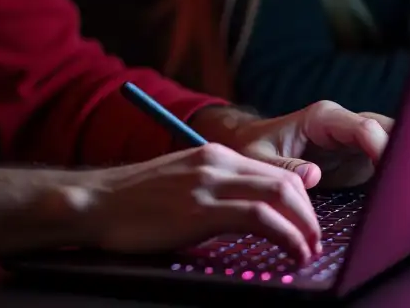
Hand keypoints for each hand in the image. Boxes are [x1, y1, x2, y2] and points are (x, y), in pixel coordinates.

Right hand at [69, 143, 322, 262]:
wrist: (95, 202)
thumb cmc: (132, 202)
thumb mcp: (181, 184)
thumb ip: (215, 188)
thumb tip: (245, 211)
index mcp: (213, 154)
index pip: (275, 171)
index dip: (301, 200)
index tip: (307, 226)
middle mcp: (216, 161)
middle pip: (286, 181)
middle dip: (309, 215)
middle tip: (314, 242)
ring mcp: (209, 182)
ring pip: (280, 195)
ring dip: (304, 227)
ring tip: (308, 251)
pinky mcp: (202, 208)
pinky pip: (260, 218)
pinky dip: (286, 237)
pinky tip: (291, 254)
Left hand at [212, 100, 392, 189]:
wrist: (254, 144)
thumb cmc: (255, 147)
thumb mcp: (259, 158)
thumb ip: (284, 167)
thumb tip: (314, 175)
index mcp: (324, 118)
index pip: (364, 127)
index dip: (383, 148)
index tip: (393, 176)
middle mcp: (345, 123)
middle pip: (389, 130)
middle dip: (406, 153)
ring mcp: (356, 138)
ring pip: (395, 140)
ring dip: (407, 162)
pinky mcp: (362, 154)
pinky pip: (389, 157)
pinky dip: (400, 171)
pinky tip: (408, 194)